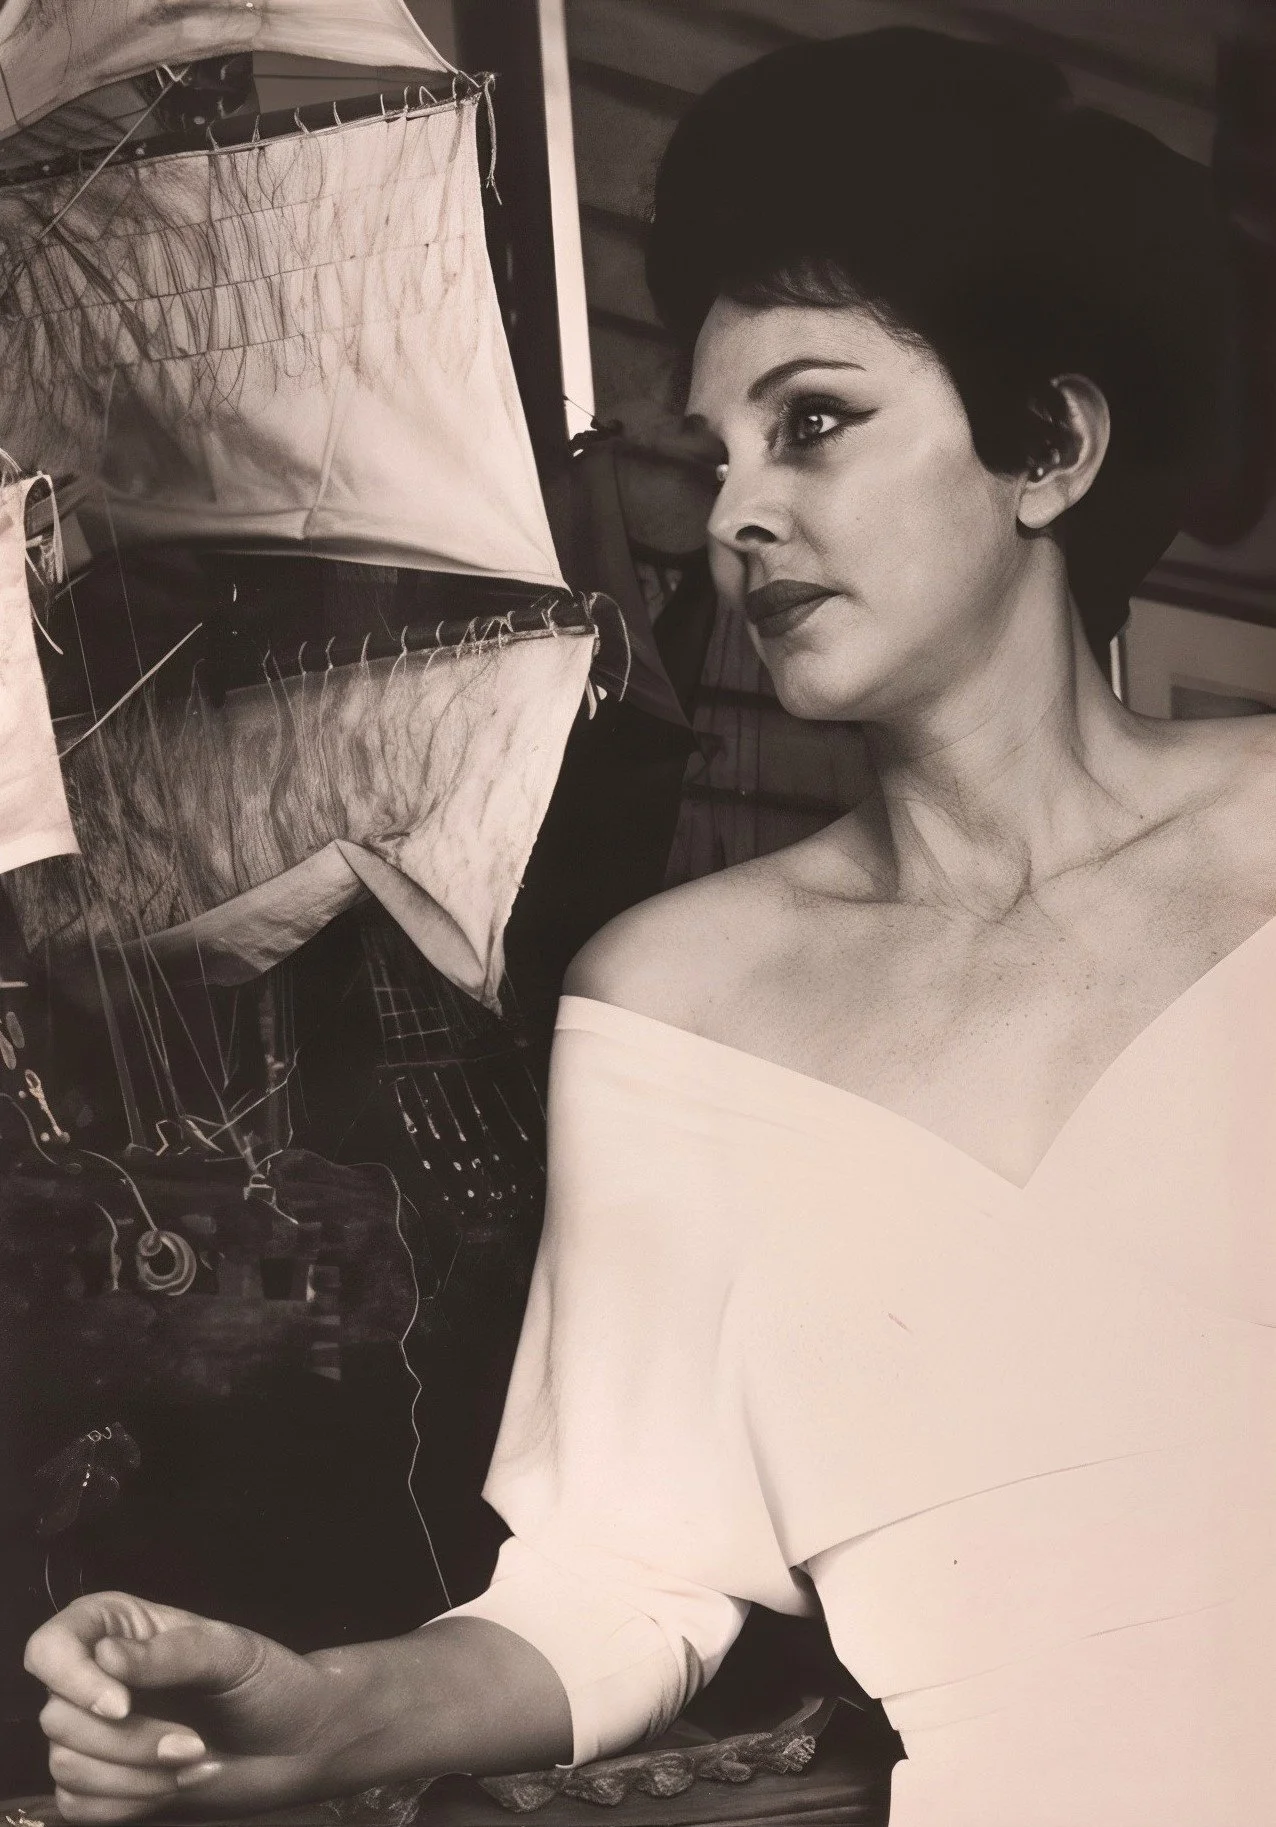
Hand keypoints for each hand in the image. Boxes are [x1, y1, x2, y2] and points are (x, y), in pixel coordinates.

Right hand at [25, 1590, 337, 1820]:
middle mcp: (100, 1679)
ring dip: (136, 1775)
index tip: (121, 1706)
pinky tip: (179, 1783)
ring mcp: (99, 1734)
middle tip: (191, 1742)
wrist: (298, 1743)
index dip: (70, 1678)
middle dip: (128, 1741)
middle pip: (59, 1717)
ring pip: (66, 1765)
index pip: (51, 1646)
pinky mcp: (104, 1785)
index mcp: (122, 1629)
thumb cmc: (270, 1683)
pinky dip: (131, 1803)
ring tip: (194, 1759)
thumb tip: (106, 1656)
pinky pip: (79, 1806)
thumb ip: (171, 1653)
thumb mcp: (232, 1654)